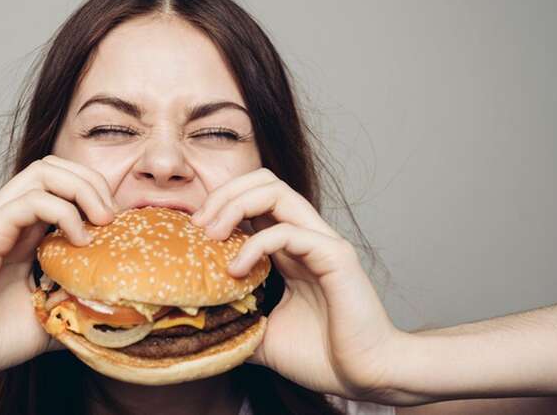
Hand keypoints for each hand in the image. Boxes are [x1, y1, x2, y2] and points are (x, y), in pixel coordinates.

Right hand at [0, 155, 118, 383]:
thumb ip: (75, 303)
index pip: (61, 183)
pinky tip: (79, 241)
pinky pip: (31, 201)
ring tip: (102, 221)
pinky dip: (64, 212)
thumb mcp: (48, 318)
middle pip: (55, 166)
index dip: (95, 192)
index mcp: (22, 232)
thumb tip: (112, 305)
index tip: (118, 226)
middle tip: (113, 218)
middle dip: (93, 182)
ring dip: (83, 188)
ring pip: (44, 171)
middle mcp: (7, 218)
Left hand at [190, 168, 405, 402]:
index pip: (254, 198)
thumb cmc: (322, 355)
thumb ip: (237, 319)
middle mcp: (307, 236)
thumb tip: (198, 324)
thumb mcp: (263, 334)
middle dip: (224, 194)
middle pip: (263, 181)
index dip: (220, 204)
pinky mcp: (335, 256)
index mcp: (290, 248)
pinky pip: (288, 231)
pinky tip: (236, 270)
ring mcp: (322, 242)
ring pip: (276, 191)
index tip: (192, 232)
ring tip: (211, 235)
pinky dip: (255, 244)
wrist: (365, 376)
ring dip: (235, 205)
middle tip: (198, 226)